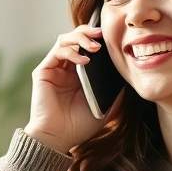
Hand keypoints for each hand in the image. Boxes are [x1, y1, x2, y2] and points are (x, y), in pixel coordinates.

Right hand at [24, 24, 113, 153]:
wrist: (58, 138)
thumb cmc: (79, 126)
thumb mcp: (105, 106)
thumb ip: (114, 90)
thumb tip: (128, 73)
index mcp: (79, 74)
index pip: (87, 47)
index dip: (97, 39)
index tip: (112, 38)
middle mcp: (65, 68)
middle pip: (75, 38)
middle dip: (89, 32)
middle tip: (102, 33)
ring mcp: (54, 68)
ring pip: (65, 40)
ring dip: (81, 38)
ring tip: (95, 46)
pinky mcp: (43, 71)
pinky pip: (57, 52)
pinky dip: (71, 52)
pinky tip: (85, 61)